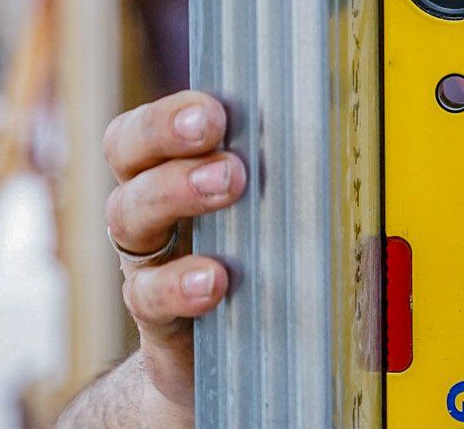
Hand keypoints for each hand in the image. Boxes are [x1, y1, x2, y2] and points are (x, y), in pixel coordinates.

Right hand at [102, 89, 246, 410]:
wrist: (223, 354)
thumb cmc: (248, 257)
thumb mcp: (261, 206)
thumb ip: (277, 166)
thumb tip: (335, 121)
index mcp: (165, 170)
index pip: (143, 127)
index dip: (168, 112)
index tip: (213, 108)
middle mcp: (145, 208)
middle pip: (128, 155)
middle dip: (166, 132)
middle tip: (214, 129)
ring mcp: (147, 261)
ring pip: (131, 216)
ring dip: (175, 191)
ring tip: (226, 183)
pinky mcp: (157, 316)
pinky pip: (151, 295)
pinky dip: (181, 283)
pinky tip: (215, 278)